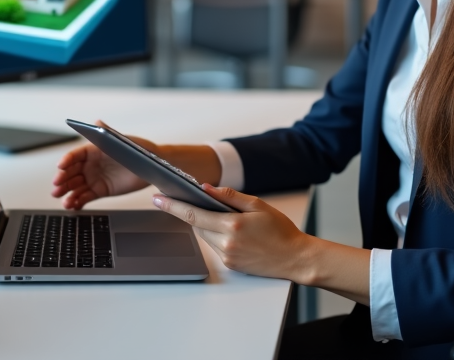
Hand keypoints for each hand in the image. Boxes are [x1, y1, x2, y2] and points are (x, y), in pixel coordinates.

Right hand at [51, 121, 154, 208]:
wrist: (151, 166)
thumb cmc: (136, 149)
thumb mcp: (122, 140)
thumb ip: (108, 133)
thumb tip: (97, 122)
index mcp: (93, 150)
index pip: (75, 155)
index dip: (66, 160)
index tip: (60, 166)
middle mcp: (90, 164)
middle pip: (71, 172)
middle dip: (63, 180)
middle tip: (56, 186)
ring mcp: (94, 178)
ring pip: (76, 187)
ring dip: (67, 194)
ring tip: (64, 201)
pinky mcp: (100, 191)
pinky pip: (85, 197)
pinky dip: (78, 202)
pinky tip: (72, 206)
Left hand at [152, 184, 312, 281]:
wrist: (296, 259)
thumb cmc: (282, 230)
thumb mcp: (258, 205)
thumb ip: (230, 196)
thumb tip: (206, 188)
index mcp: (232, 225)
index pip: (193, 214)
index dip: (172, 206)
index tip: (157, 199)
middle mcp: (226, 244)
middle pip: (196, 225)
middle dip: (193, 212)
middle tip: (191, 200)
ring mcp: (227, 257)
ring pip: (204, 236)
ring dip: (205, 225)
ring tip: (221, 216)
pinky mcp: (231, 265)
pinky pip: (215, 247)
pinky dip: (216, 236)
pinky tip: (231, 231)